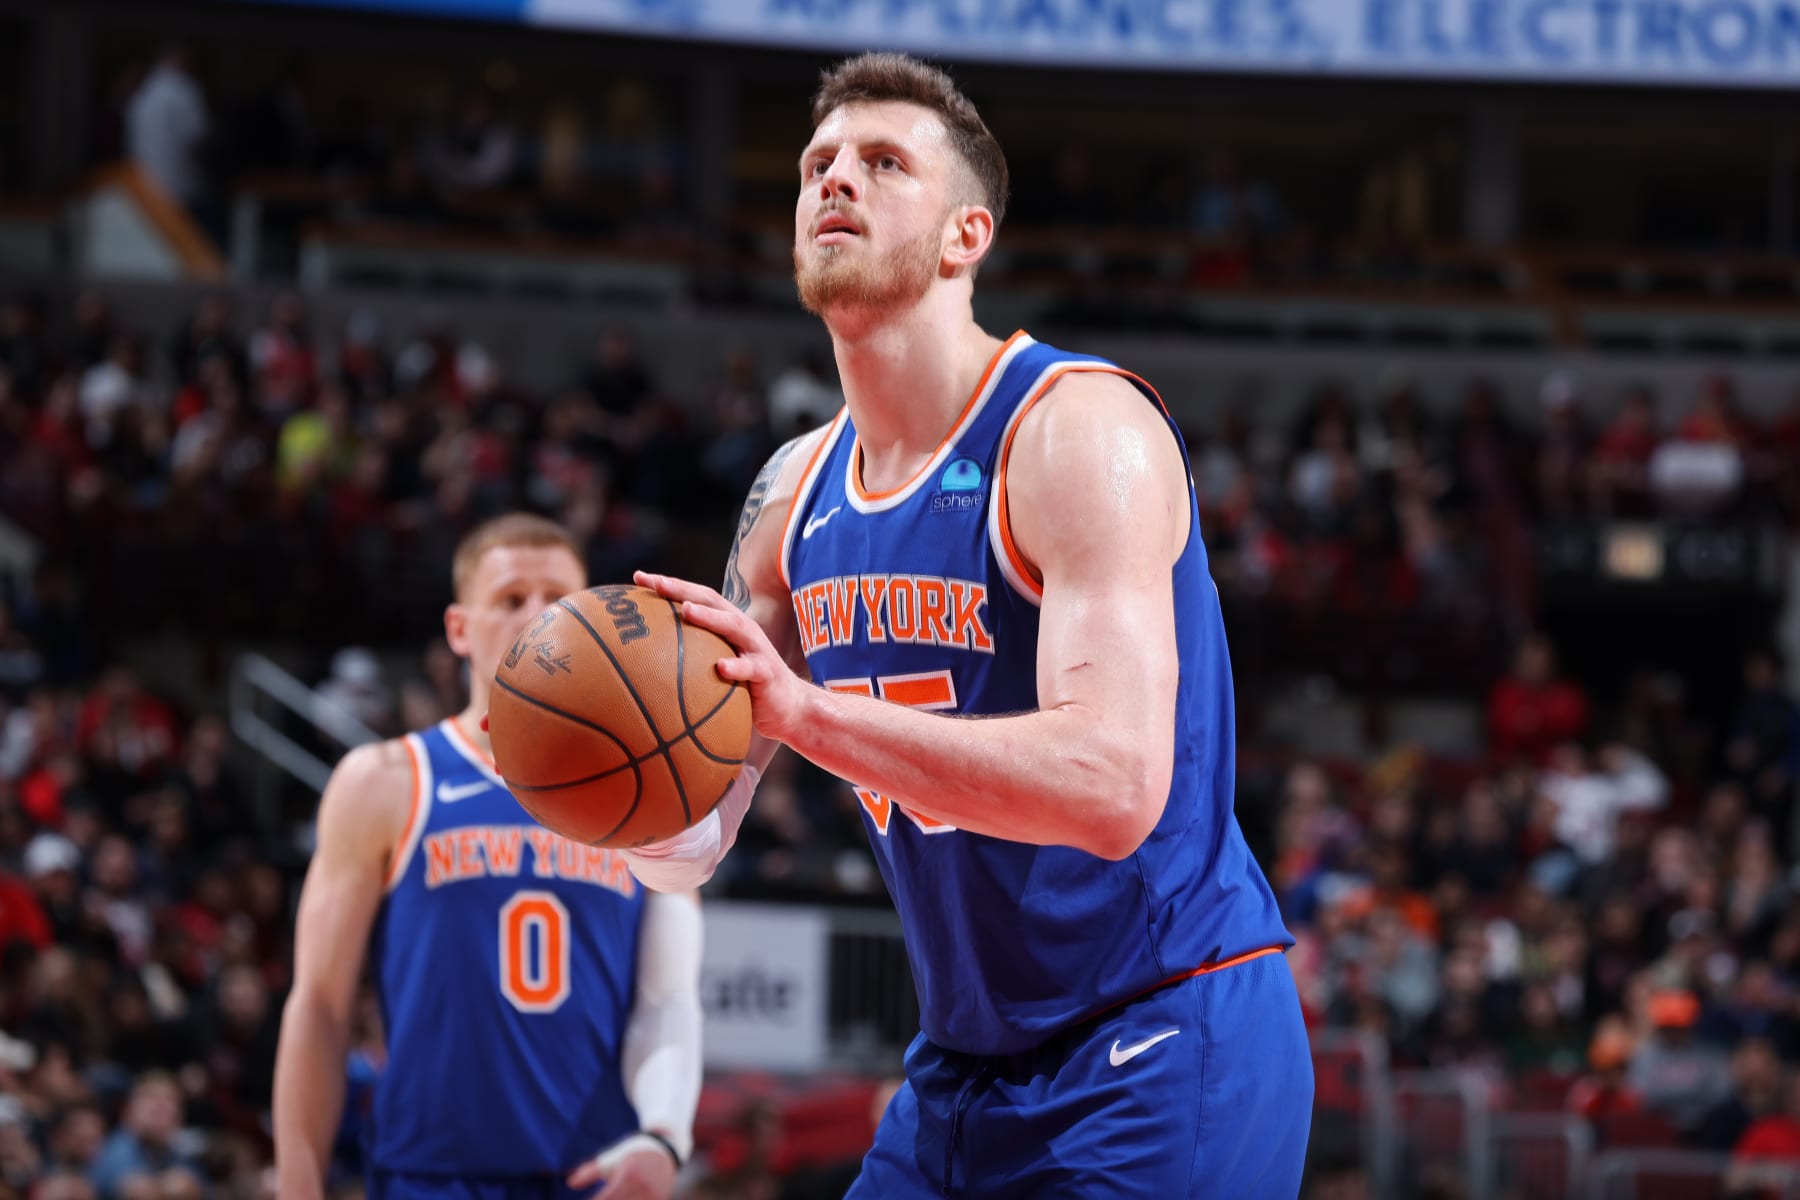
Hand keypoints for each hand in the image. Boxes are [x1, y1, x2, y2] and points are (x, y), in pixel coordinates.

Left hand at [567, 1145, 677, 1199]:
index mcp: (629, 1175)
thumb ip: (590, 1171)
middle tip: (598, 1199)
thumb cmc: (632, 1153)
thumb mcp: (612, 1158)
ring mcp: (654, 1197)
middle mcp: (643, 1188)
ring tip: (610, 1196)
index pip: (605, 1198)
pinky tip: (624, 1199)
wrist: (666, 1149)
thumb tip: (570, 1183)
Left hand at [635, 570, 810, 743]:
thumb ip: (691, 658)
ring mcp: (756, 648)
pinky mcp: (767, 672)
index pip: (694, 597)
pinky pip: (751, 668)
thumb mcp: (717, 667)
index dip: (669, 585)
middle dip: (683, 589)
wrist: (788, 706)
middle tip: (656, 583)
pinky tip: (720, 668)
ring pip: (733, 625)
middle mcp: (742, 629)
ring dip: (710, 617)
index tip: (638, 578)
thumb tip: (643, 662)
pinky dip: (736, 666)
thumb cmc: (745, 686)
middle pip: (711, 601)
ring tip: (687, 610)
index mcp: (726, 624)